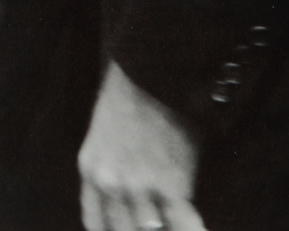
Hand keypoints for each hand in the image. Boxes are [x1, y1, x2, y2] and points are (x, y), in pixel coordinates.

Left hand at [78, 61, 205, 230]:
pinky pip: (184, 224)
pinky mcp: (171, 184)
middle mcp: (110, 184)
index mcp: (90, 170)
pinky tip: (198, 230)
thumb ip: (112, 167)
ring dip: (165, 229)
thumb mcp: (105, 133)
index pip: (95, 221)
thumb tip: (129, 196)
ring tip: (173, 224)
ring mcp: (140, 187)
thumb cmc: (131, 96)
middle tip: (155, 227)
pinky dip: (192, 229)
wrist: (151, 73)